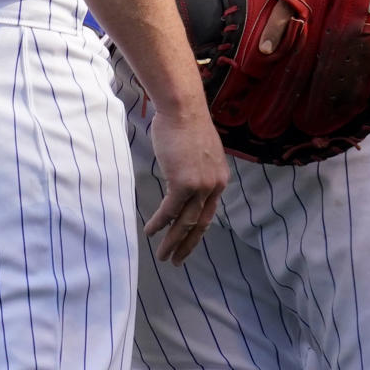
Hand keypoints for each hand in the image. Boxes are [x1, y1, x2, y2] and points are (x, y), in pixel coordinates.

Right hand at [143, 109, 228, 265]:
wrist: (183, 108)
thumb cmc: (186, 124)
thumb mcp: (198, 152)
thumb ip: (195, 170)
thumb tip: (183, 178)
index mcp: (219, 179)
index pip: (209, 212)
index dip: (197, 231)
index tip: (188, 242)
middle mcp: (214, 186)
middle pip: (200, 224)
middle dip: (187, 245)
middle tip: (176, 261)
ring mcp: (200, 186)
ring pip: (185, 222)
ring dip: (172, 241)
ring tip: (162, 255)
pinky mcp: (184, 183)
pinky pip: (170, 211)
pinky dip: (159, 223)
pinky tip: (150, 232)